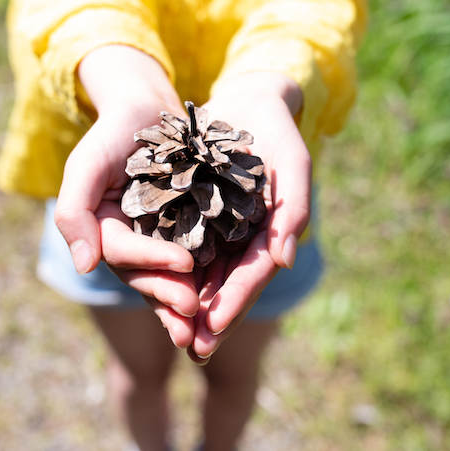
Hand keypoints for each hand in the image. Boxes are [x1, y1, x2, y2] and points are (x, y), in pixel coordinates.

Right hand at [54, 45, 200, 345]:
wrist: (146, 109)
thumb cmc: (113, 132)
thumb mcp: (87, 164)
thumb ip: (75, 211)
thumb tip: (84, 266)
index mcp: (103, 229)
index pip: (122, 253)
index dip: (150, 262)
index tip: (184, 264)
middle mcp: (128, 241)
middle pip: (144, 275)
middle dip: (168, 294)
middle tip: (193, 312)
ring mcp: (155, 238)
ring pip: (168, 275)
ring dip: (184, 297)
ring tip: (207, 317)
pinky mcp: (183, 231)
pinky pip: (193, 257)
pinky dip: (205, 275)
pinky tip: (226, 289)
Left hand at [187, 72, 311, 362]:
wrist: (248, 101)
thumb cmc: (277, 129)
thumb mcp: (292, 160)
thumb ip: (294, 207)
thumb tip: (285, 260)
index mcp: (272, 231)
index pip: (254, 274)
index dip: (236, 301)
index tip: (214, 326)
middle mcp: (245, 236)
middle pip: (227, 284)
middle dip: (211, 317)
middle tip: (193, 349)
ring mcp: (220, 228)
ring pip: (205, 274)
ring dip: (190, 303)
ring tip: (172, 332)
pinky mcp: (195, 214)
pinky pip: (183, 247)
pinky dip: (172, 270)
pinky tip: (154, 288)